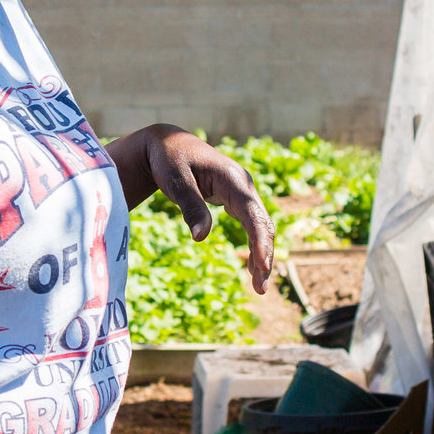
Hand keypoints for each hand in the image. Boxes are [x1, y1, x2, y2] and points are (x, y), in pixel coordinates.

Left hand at [121, 126, 275, 292]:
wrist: (168, 144)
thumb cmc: (169, 161)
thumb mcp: (176, 183)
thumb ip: (191, 208)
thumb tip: (201, 238)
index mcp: (232, 179)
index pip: (253, 215)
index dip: (259, 242)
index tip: (262, 266)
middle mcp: (244, 185)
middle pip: (263, 224)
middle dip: (265, 256)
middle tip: (260, 289)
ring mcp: (243, 192)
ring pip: (261, 227)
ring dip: (262, 255)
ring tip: (259, 287)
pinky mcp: (237, 198)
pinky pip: (252, 225)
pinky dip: (255, 246)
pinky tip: (253, 267)